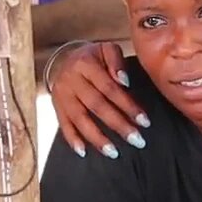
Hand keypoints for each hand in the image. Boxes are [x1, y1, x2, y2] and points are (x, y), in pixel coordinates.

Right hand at [51, 42, 149, 158]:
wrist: (65, 58)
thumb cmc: (93, 57)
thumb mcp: (106, 49)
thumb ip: (117, 61)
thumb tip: (124, 81)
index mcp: (85, 64)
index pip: (110, 88)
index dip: (128, 105)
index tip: (145, 122)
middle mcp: (71, 80)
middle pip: (97, 106)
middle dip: (118, 125)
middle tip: (137, 141)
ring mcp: (62, 95)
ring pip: (80, 118)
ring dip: (97, 138)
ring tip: (114, 153)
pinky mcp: (56, 106)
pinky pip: (63, 124)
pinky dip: (72, 139)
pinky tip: (83, 152)